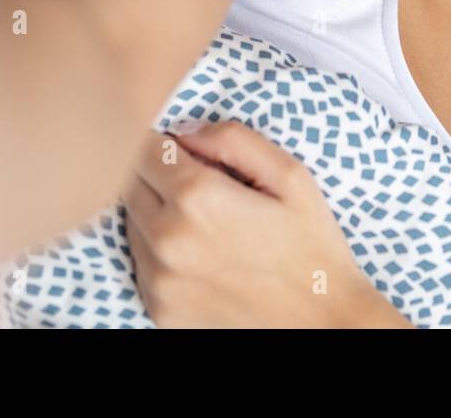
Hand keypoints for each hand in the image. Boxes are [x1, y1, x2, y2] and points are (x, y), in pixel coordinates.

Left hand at [122, 121, 410, 327]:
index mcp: (198, 197)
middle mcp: (167, 238)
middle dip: (156, 174)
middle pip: (129, 182)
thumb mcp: (291, 176)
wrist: (321, 321)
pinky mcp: (157, 307)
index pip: (145, 147)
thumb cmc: (311, 245)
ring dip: (155, 211)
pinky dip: (159, 250)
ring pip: (130, 221)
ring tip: (204, 221)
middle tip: (199, 183)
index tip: (191, 151)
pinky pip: (139, 262)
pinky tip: (201, 252)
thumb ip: (234, 140)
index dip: (167, 142)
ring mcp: (158, 278)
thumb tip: (185, 130)